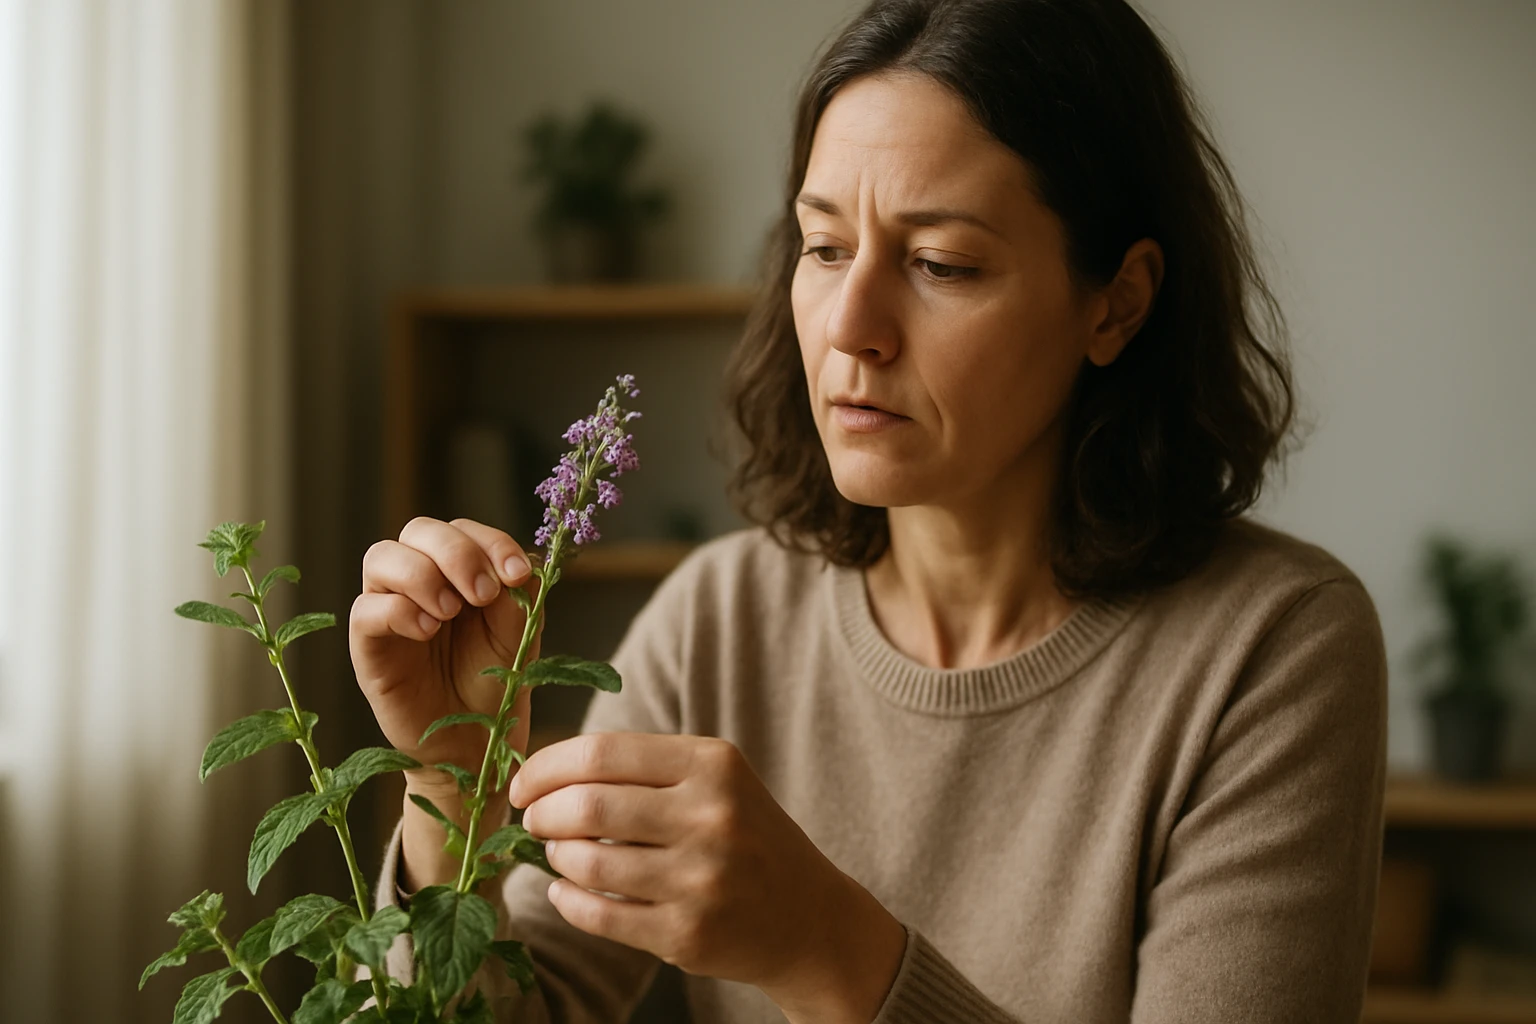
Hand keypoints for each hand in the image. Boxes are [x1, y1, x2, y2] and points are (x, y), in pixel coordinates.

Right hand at [349, 516, 538, 794]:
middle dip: (455, 553)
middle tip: (483, 593)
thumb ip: (518, 596)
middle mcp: (420, 579)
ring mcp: (389, 607)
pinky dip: (398, 610)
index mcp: (459, 570)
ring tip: (451, 612)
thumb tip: (516, 565)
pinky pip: (365, 608)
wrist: (476, 741)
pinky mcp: (368, 643)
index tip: (515, 574)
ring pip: (382, 556)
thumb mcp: (519, 634)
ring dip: (422, 575)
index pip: (464, 530)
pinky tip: (427, 632)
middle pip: (418, 530)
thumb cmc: (495, 681)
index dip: (490, 542)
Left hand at [509, 733, 906, 1022]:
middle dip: (542, 813)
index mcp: (713, 765)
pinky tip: (567, 889)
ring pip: (588, 861)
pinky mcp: (688, 934)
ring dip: (556, 856)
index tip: (523, 783)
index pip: (602, 753)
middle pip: (587, 805)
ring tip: (560, 853)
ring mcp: (702, 879)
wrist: (807, 915)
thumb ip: (642, 768)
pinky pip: (599, 914)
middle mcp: (712, 817)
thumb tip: (544, 773)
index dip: (546, 767)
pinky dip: (569, 900)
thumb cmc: (744, 835)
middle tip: (534, 820)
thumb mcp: (715, 781)